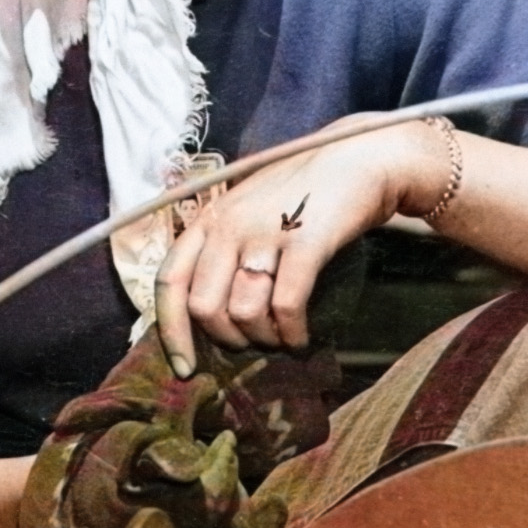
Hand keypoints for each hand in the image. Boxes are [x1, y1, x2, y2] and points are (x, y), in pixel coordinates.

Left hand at [155, 117, 447, 376]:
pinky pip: (286, 305)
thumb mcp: (247, 211)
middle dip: (227, 339)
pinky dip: (293, 333)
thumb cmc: (300, 193)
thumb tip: (208, 313)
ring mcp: (265, 232)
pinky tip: (301, 338)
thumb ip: (222, 249)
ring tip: (281, 339)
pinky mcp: (305, 242)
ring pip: (244, 312)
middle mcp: (228, 224)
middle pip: (204, 307)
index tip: (184, 368)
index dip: (171, 332)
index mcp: (208, 220)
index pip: (169, 283)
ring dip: (263, 339)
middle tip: (252, 343)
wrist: (358, 159)